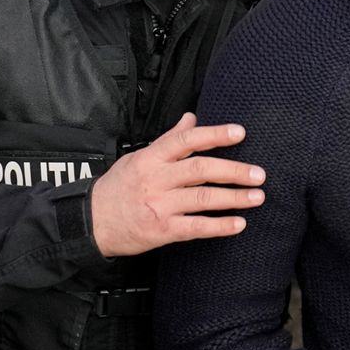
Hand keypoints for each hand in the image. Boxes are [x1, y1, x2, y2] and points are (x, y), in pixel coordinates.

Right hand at [90, 112, 265, 256]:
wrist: (91, 223)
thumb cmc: (117, 188)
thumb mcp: (138, 157)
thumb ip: (168, 139)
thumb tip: (191, 118)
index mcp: (151, 157)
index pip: (186, 140)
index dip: (214, 135)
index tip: (239, 133)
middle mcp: (157, 179)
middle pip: (200, 169)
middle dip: (233, 170)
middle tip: (258, 173)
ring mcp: (160, 205)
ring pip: (202, 198)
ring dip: (234, 198)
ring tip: (257, 197)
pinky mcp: (162, 230)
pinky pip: (196, 228)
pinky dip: (219, 226)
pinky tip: (239, 224)